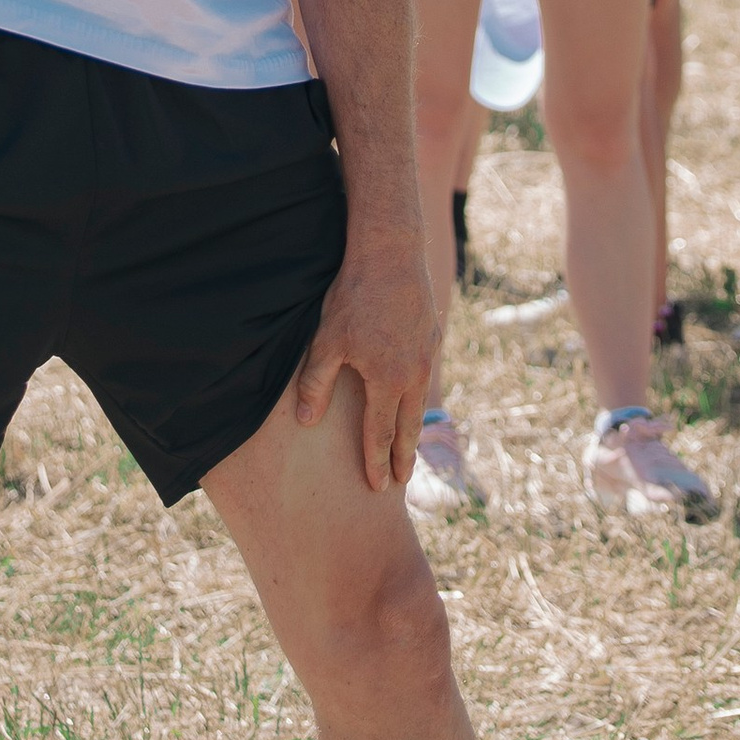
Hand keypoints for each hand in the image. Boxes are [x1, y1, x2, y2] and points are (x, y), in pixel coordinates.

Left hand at [292, 223, 439, 490]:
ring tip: (410, 448)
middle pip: (409, 427)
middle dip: (404, 457)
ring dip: (414, 429)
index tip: (377, 487)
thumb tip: (306, 421)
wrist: (390, 252)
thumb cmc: (354, 295)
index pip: (380, 434)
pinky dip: (419, 395)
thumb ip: (317, 383)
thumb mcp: (327, 340)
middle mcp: (414, 374)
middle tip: (402, 481)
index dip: (377, 462)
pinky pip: (426, 375)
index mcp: (388, 381)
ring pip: (421, 403)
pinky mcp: (432, 334)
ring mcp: (428, 354)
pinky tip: (412, 397)